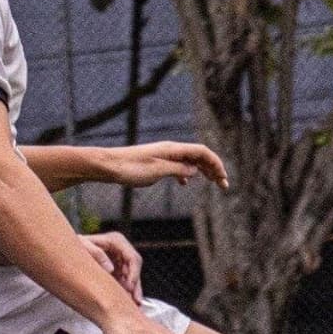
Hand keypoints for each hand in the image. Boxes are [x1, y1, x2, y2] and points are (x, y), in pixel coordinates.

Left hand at [79, 232, 142, 301]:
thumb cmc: (76, 244)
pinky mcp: (118, 268)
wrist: (67, 248)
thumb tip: (110, 269)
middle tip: (134, 299)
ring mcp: (120, 259)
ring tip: (134, 304)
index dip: (133, 273)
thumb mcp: (83, 245)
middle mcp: (121, 248)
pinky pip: (126, 280)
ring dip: (134, 290)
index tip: (129, 286)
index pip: (132, 258)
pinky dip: (128, 291)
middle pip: (135, 268)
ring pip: (132, 275)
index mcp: (116, 240)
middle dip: (135, 284)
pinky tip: (128, 301)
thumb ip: (96, 254)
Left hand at [105, 142, 228, 188]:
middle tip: (224, 184)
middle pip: (199, 156)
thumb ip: (178, 170)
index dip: (216, 163)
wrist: (108, 165)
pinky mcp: (156, 161)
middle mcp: (170, 149)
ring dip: (202, 171)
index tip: (223, 178)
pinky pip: (177, 165)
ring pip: (189, 160)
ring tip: (212, 182)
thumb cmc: (130, 168)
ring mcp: (163, 155)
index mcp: (173, 149)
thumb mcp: (157, 171)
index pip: (202, 152)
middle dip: (213, 169)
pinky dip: (186, 173)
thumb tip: (196, 171)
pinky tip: (185, 183)